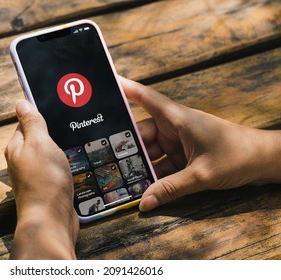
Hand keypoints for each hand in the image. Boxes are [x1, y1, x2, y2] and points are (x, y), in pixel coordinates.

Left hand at [5, 100, 78, 258]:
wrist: (51, 219)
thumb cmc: (44, 179)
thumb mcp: (39, 143)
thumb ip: (31, 123)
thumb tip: (20, 103)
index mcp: (17, 147)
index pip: (26, 123)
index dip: (41, 114)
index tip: (60, 109)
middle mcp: (23, 161)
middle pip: (40, 139)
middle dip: (56, 132)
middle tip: (74, 126)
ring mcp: (35, 175)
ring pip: (51, 155)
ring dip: (63, 149)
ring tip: (80, 142)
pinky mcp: (48, 187)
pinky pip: (58, 169)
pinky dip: (67, 164)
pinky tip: (79, 162)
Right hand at [120, 77, 280, 211]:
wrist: (264, 161)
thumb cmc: (237, 156)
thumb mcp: (201, 175)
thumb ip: (171, 189)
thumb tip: (144, 203)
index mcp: (178, 119)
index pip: (146, 99)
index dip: (126, 90)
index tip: (107, 83)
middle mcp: (175, 127)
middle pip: (143, 134)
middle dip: (128, 148)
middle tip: (106, 161)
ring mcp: (179, 142)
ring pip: (151, 151)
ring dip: (141, 165)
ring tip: (123, 179)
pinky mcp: (184, 155)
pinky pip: (163, 163)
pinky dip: (155, 174)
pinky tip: (145, 187)